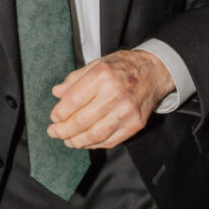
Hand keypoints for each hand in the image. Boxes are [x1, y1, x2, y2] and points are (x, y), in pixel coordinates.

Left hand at [46, 50, 174, 149]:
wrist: (154, 71)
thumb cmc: (122, 66)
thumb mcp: (97, 64)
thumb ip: (75, 79)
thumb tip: (57, 93)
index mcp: (102, 75)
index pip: (73, 100)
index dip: (60, 112)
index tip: (53, 117)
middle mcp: (115, 94)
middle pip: (82, 121)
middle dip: (63, 131)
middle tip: (54, 132)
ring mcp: (127, 111)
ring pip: (95, 135)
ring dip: (77, 141)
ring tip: (67, 140)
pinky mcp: (136, 124)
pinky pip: (111, 140)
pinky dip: (94, 144)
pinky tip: (85, 141)